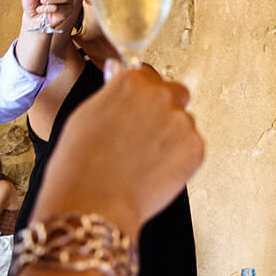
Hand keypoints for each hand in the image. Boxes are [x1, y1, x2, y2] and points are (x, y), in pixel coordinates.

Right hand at [34, 64, 203, 236]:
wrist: (93, 203)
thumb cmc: (79, 165)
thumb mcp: (87, 115)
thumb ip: (112, 92)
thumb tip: (119, 72)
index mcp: (131, 81)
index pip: (148, 76)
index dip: (142, 96)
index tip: (138, 108)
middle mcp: (160, 96)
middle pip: (175, 94)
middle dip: (164, 110)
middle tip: (145, 136)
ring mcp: (181, 121)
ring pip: (184, 122)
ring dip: (172, 135)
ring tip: (144, 160)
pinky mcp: (196, 148)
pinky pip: (192, 147)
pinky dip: (180, 158)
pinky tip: (156, 171)